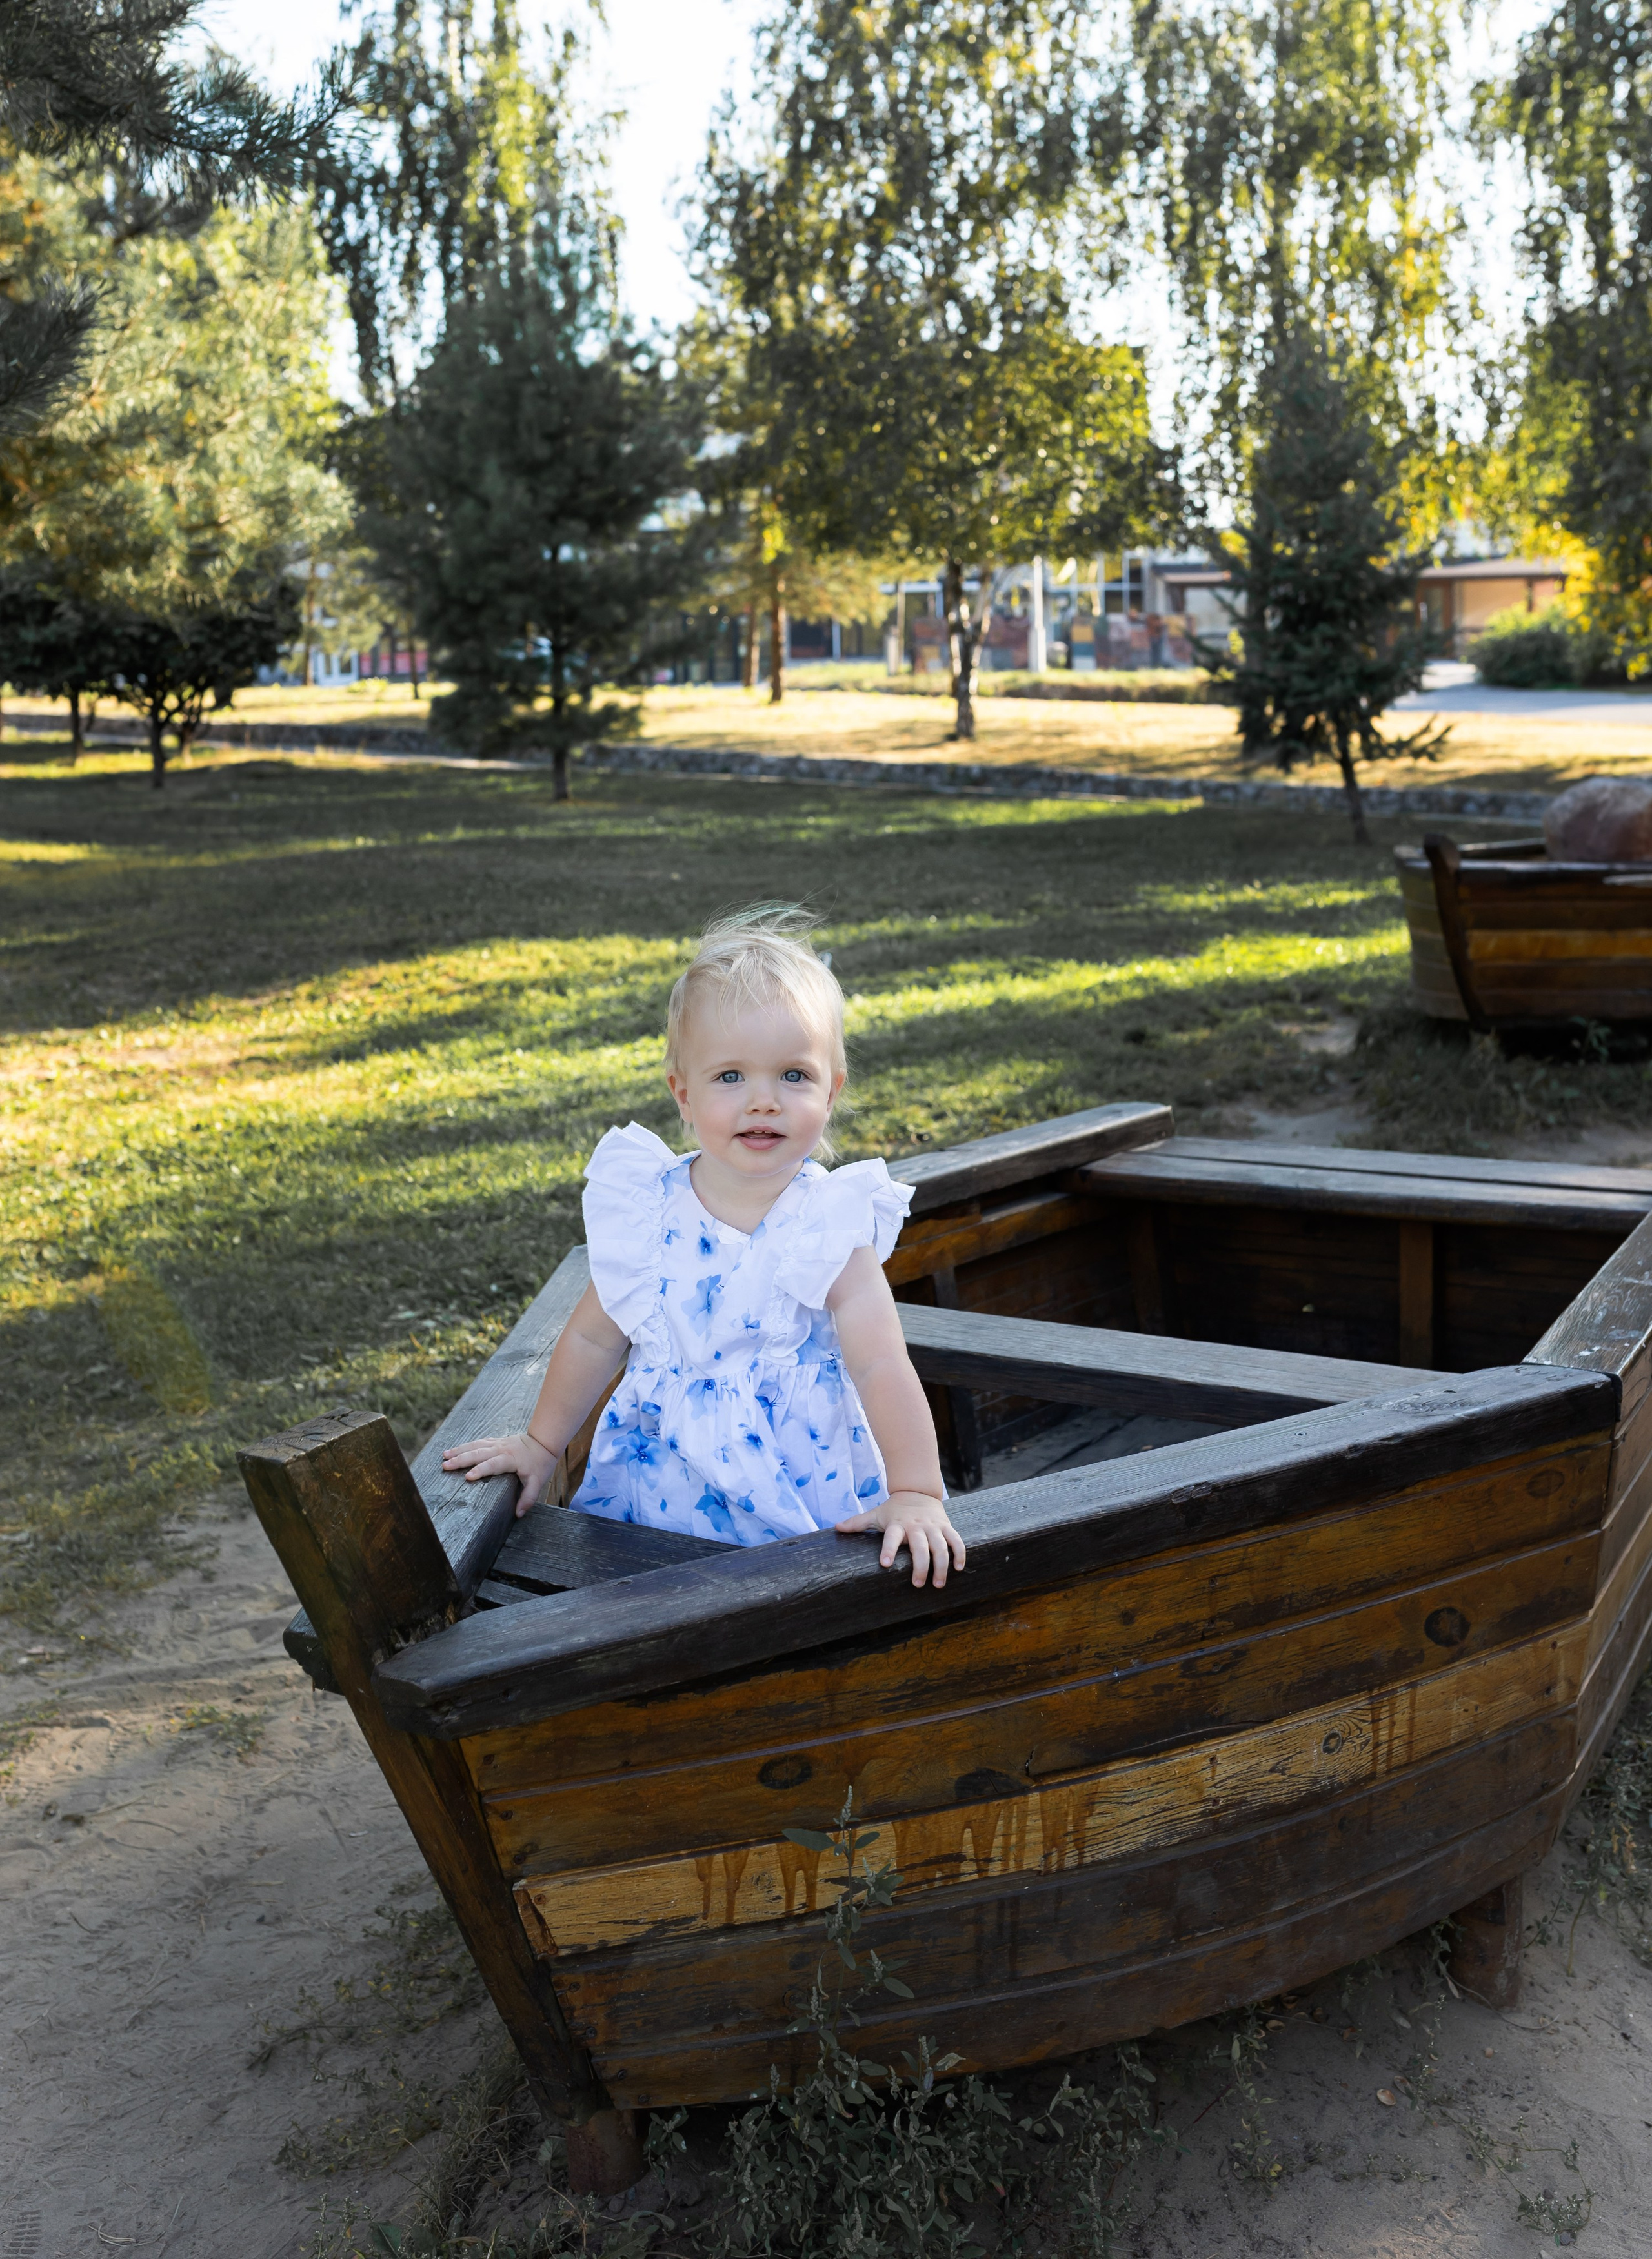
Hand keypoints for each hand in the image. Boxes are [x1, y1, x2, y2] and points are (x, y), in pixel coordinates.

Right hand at [440, 1431, 557, 1517]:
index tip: (467, 1477)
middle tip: (445, 1465)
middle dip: (461, 1459)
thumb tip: (519, 1514)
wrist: (544, 1442)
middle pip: (478, 1453)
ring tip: (444, 1456)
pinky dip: (465, 1445)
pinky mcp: (495, 1441)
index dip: (480, 1470)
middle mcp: (501, 1449)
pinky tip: (454, 1450)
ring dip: (459, 1450)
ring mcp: (497, 1443)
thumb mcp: (538, 1482)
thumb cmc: (540, 1463)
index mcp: (510, 1459)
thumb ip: (529, 1498)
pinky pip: (478, 1442)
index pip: (492, 1465)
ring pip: (475, 1445)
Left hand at [834, 1490, 965, 1587]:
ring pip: (941, 1546)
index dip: (888, 1549)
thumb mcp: (876, 1514)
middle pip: (920, 1547)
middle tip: (917, 1584)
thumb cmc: (894, 1509)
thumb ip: (858, 1523)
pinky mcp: (946, 1527)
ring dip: (941, 1566)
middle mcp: (916, 1526)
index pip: (891, 1537)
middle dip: (920, 1566)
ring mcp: (933, 1526)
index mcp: (897, 1525)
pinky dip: (960, 1553)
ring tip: (938, 1584)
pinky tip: (959, 1568)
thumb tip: (836, 1527)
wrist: (917, 1490)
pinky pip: (956, 1540)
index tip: (884, 1564)